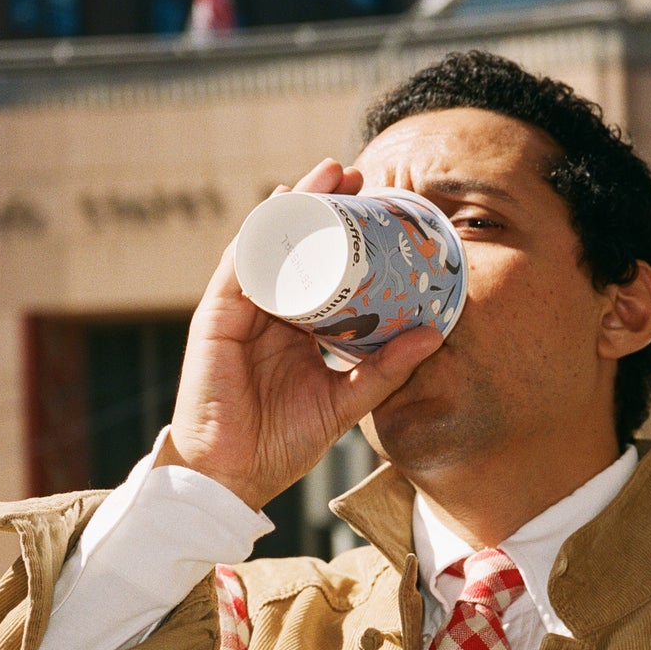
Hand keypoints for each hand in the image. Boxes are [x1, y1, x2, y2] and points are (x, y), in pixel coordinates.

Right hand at [159, 158, 442, 508]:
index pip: (322, 269)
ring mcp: (240, 310)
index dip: (346, 237)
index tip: (378, 208)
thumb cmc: (280, 443)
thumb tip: (433, 333)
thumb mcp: (345, 401)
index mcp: (295, 328)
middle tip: (357, 174)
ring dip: (297, 206)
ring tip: (327, 175)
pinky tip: (282, 207)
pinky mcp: (217, 317)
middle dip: (323, 206)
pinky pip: (240, 265)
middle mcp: (268, 311)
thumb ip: (386, 370)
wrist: (232, 475)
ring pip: (269, 244)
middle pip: (296, 246)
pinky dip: (261, 235)